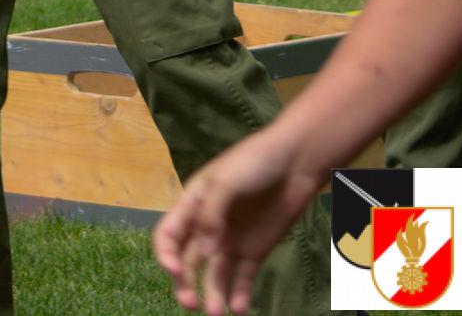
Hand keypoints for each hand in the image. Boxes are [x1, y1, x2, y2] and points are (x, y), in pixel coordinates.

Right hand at [152, 133, 324, 315]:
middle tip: (192, 304)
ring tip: (218, 313)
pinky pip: (242, 277)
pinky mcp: (254, 250)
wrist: (296, 161)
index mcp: (191, 205)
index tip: (175, 271)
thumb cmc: (254, 162)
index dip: (166, 255)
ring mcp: (231, 241)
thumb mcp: (225, 181)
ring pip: (214, 275)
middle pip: (188, 262)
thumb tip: (203, 253)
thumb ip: (211, 216)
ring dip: (212, 294)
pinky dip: (238, 294)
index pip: (168, 236)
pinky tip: (238, 308)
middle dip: (186, 284)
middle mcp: (207, 227)